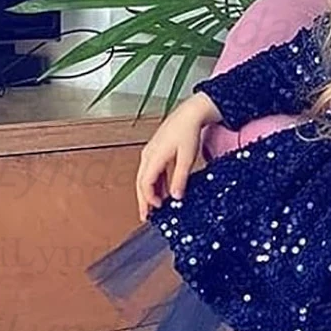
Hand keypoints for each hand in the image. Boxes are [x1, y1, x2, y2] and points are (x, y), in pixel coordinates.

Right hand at [136, 94, 217, 221]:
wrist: (189, 114)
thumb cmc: (188, 132)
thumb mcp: (187, 158)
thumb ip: (180, 178)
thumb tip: (176, 196)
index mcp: (153, 157)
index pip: (145, 184)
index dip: (149, 199)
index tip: (157, 210)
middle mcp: (148, 155)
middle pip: (141, 183)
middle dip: (143, 200)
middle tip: (146, 216)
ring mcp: (150, 153)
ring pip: (145, 177)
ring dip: (149, 192)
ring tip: (155, 207)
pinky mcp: (156, 151)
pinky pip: (152, 171)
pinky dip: (155, 183)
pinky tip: (162, 190)